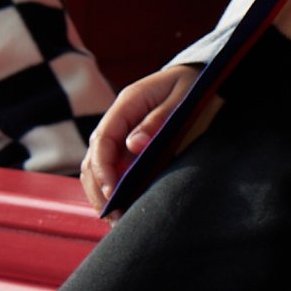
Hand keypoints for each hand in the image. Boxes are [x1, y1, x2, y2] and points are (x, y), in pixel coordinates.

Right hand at [80, 64, 197, 209]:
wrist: (198, 72)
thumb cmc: (193, 82)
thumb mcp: (183, 95)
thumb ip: (159, 119)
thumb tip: (134, 145)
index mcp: (127, 103)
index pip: (102, 140)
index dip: (103, 169)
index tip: (113, 192)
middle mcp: (117, 119)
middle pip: (92, 158)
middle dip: (98, 189)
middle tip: (113, 215)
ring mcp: (119, 132)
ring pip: (97, 166)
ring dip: (101, 192)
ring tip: (116, 219)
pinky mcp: (127, 143)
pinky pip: (112, 167)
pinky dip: (113, 187)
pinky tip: (124, 205)